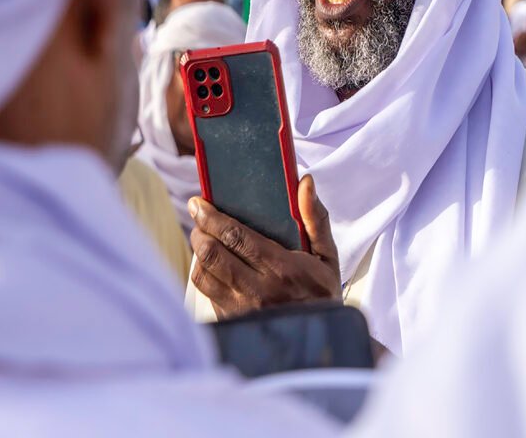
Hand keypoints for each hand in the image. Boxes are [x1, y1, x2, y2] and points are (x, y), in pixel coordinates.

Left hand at [188, 175, 340, 317]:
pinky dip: (204, 273)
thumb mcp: (327, 256)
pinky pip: (206, 294)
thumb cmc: (322, 294)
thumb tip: (305, 183)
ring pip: (203, 275)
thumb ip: (315, 218)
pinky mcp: (231, 321)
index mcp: (281, 270)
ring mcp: (241, 309)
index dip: (212, 217)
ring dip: (198, 251)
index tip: (200, 203)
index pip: (236, 237)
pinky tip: (211, 263)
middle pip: (212, 253)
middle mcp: (257, 291)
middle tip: (197, 213)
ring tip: (203, 236)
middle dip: (199, 229)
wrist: (318, 341)